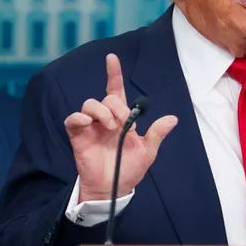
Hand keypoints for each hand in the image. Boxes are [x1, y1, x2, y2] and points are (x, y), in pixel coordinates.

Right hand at [65, 54, 177, 202]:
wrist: (113, 188)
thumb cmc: (129, 169)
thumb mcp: (147, 152)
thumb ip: (156, 134)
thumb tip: (172, 119)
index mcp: (121, 119)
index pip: (117, 91)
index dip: (114, 74)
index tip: (112, 58)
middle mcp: (105, 119)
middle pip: (106, 98)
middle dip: (115, 106)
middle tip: (122, 123)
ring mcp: (91, 127)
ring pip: (90, 103)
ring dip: (101, 111)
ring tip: (110, 127)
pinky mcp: (79, 136)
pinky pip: (73, 119)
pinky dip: (79, 117)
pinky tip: (88, 123)